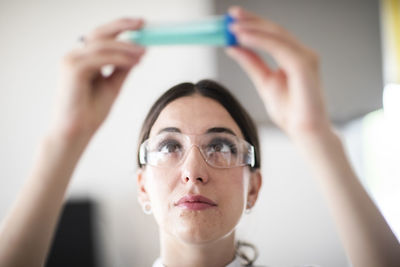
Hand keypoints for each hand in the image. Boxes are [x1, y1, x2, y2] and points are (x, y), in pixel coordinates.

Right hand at [50, 18, 145, 140]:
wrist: (77, 132)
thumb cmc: (91, 112)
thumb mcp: (112, 85)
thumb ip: (122, 68)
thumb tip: (139, 52)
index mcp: (82, 59)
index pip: (102, 36)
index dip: (120, 27)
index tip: (141, 25)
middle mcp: (74, 56)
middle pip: (100, 33)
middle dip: (122, 26)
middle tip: (143, 24)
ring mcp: (71, 61)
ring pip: (102, 44)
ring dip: (126, 47)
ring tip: (143, 52)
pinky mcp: (73, 69)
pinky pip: (101, 58)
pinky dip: (120, 58)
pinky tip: (134, 62)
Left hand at [226, 6, 331, 137]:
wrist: (305, 132)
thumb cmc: (291, 112)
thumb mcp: (264, 82)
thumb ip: (251, 63)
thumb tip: (233, 47)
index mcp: (294, 57)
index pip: (272, 34)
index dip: (253, 24)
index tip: (232, 18)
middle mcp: (302, 53)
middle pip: (274, 30)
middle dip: (251, 20)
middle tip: (231, 15)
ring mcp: (306, 58)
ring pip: (277, 35)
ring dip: (253, 29)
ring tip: (232, 27)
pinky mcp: (305, 66)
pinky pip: (279, 48)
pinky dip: (260, 41)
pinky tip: (244, 38)